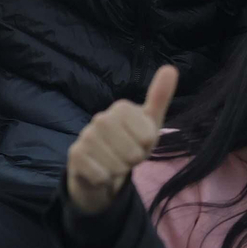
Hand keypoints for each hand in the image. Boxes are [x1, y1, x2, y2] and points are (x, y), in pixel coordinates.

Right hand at [66, 66, 178, 214]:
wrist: (101, 167)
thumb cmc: (130, 142)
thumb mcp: (150, 123)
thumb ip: (160, 98)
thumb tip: (170, 68)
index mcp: (121, 108)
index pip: (148, 137)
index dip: (147, 146)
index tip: (139, 142)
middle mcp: (101, 117)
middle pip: (133, 153)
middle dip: (134, 160)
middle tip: (126, 155)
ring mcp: (86, 135)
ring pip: (117, 166)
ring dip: (120, 171)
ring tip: (114, 162)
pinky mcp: (76, 155)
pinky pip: (101, 176)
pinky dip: (105, 179)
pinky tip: (100, 171)